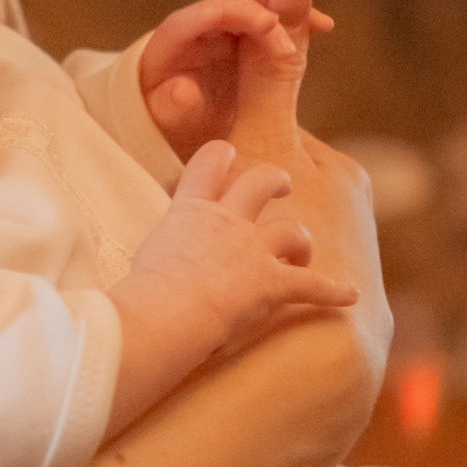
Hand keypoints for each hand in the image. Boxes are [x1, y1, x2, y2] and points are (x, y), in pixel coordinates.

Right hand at [109, 140, 360, 429]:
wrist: (163, 314)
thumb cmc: (135, 293)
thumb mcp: (134, 260)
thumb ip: (145, 252)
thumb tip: (118, 267)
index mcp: (189, 210)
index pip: (207, 165)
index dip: (221, 156)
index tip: (228, 151)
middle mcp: (226, 221)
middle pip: (260, 181)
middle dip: (275, 179)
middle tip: (282, 181)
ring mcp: (253, 250)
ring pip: (291, 231)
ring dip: (300, 241)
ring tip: (304, 248)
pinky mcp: (272, 283)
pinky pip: (312, 286)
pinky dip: (332, 292)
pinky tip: (348, 296)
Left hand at [139, 0, 333, 160]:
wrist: (195, 143)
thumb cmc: (177, 136)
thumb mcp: (177, 127)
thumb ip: (175, 109)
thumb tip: (181, 90)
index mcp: (166, 50)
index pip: (192, 19)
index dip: (229, 14)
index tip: (267, 24)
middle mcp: (192, 34)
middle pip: (228, 9)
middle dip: (262, 17)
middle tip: (292, 45)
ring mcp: (220, 36)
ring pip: (253, 13)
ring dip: (285, 16)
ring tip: (319, 25)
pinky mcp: (244, 44)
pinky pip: (270, 27)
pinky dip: (294, 26)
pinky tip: (323, 26)